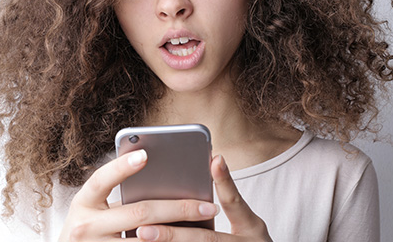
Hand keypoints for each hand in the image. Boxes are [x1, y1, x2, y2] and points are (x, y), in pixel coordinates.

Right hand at [58, 149, 220, 241]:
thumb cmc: (88, 227)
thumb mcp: (93, 208)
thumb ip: (118, 196)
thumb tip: (162, 178)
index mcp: (83, 202)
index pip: (101, 180)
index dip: (122, 167)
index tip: (146, 155)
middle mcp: (85, 227)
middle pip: (139, 213)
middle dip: (178, 208)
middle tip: (208, 205)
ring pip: (147, 240)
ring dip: (179, 233)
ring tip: (205, 226)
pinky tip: (184, 240)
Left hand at [136, 155, 272, 241]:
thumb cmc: (249, 241)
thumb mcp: (247, 222)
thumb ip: (230, 198)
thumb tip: (213, 161)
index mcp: (251, 229)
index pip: (235, 203)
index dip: (225, 181)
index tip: (214, 159)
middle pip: (205, 239)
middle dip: (173, 234)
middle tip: (144, 228)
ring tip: (141, 239)